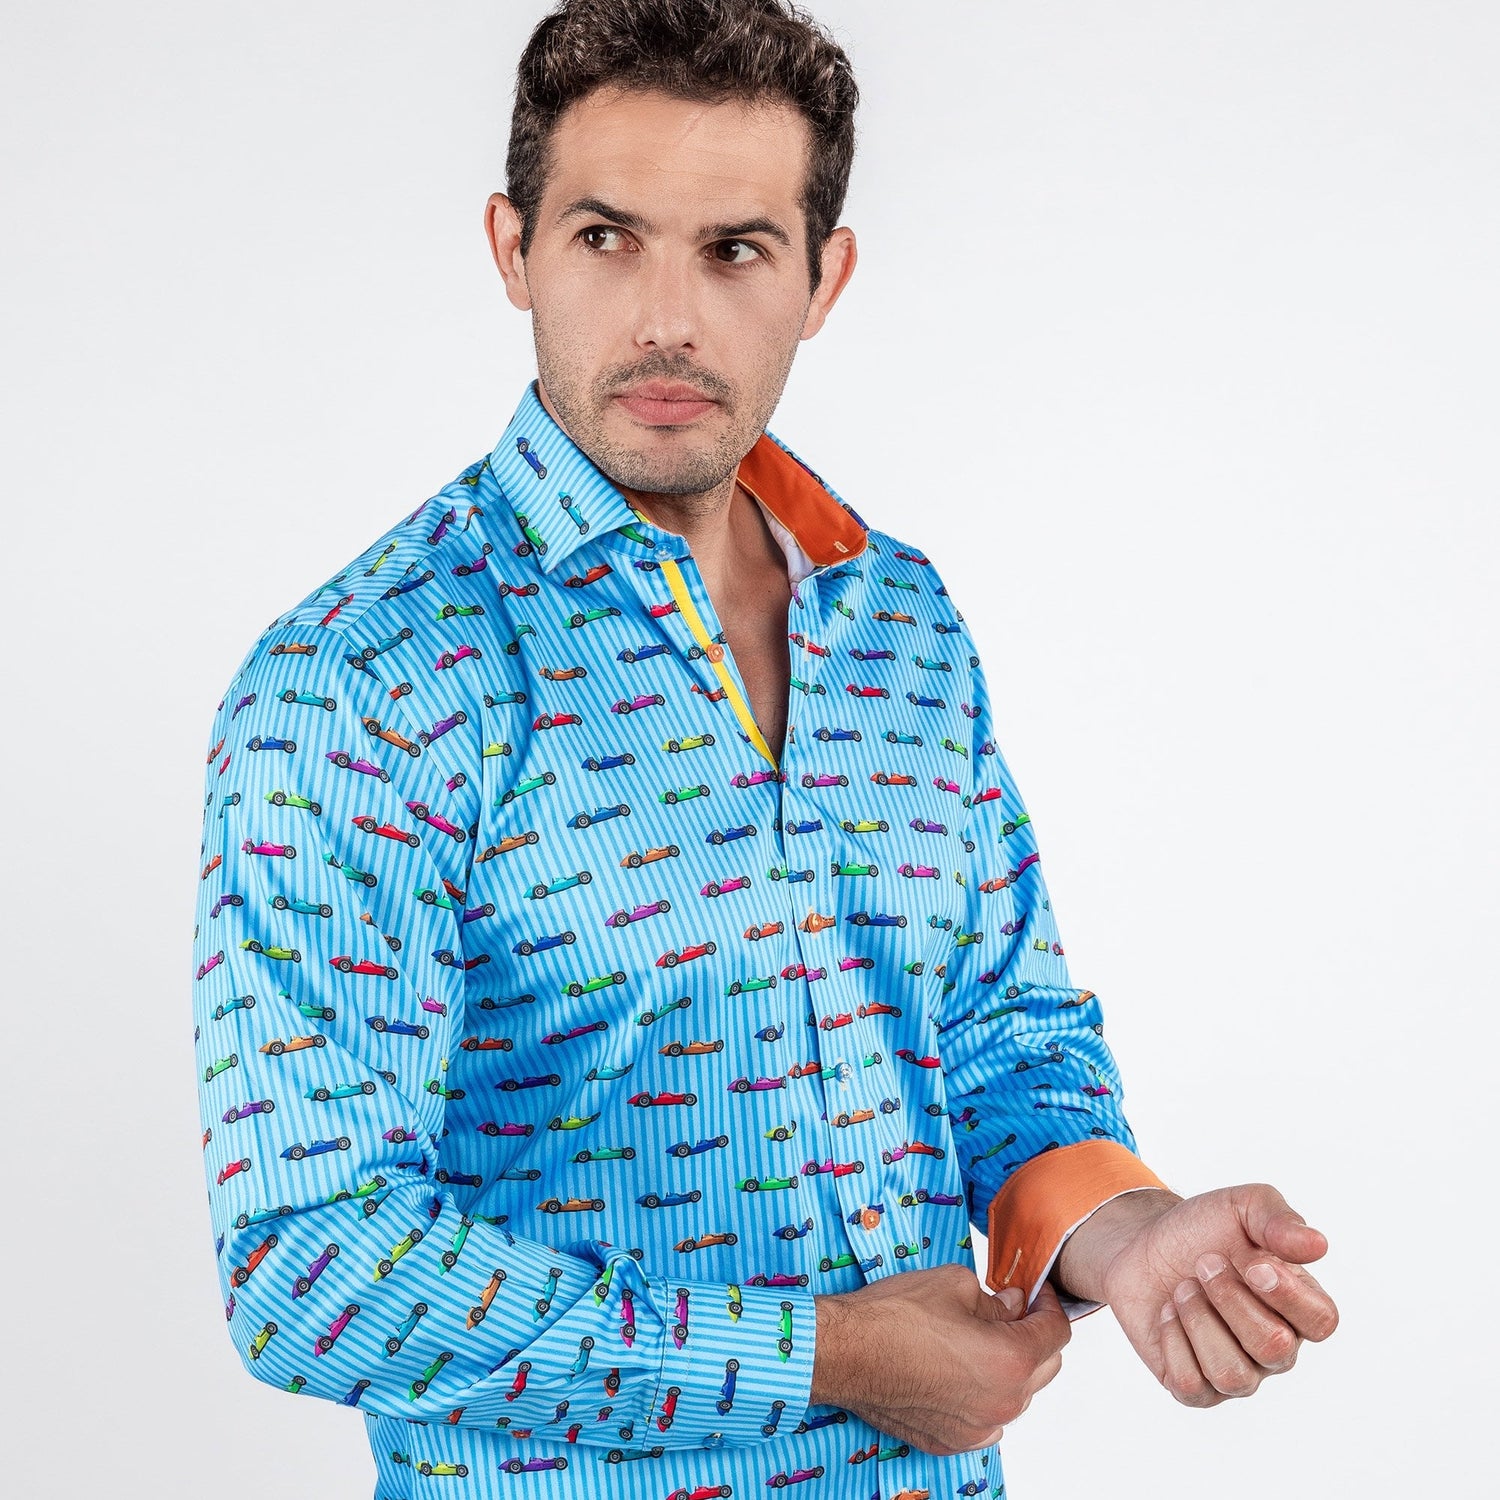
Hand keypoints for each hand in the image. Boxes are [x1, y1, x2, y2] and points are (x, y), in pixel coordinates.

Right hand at [812, 1263, 1070, 1454]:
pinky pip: (987, 1418)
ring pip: (1017, 1396)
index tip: (1036, 1295)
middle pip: (1045, 1367)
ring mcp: (978, 1427)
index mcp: (1010, 1361)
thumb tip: (1011, 1307)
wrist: (845, 1352)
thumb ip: (994, 1299)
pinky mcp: (952, 1440)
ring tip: (977, 1338)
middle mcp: (1002, 1403)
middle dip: (1033, 1336)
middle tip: (1009, 1311)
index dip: (1049, 1305)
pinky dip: (984, 1394)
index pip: (1056, 1333)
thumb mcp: (955, 1283)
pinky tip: (957, 1369)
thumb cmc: (893, 1316)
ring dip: (1009, 1367)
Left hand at [1056, 1183, 1337, 1406]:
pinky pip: (1192, 1387)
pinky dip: (1173, 1343)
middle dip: (1229, 1298)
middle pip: (1273, 1347)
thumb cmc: (1202, 1228)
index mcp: (1297, 1304)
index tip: (1253, 1262)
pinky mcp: (1197, 1387)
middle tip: (1203, 1264)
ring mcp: (1239, 1371)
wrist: (1142, 1244)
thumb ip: (1279, 1221)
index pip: (1321, 1321)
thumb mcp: (1241, 1206)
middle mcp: (1275, 1346)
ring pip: (1232, 1375)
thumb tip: (1318, 1245)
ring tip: (1183, 1288)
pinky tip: (1168, 1314)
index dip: (1288, 1296)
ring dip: (1198, 1320)